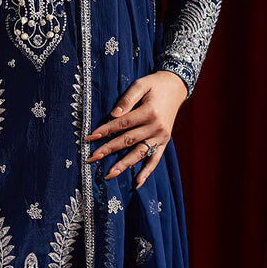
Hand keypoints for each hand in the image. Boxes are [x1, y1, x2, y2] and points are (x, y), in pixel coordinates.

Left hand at [84, 71, 187, 187]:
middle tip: (92, 157)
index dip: (106, 130)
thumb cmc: (154, 85)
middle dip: (109, 149)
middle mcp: (156, 127)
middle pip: (128, 140)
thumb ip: (127, 99)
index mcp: (149, 112)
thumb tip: (113, 115)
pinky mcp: (164, 142)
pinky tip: (137, 182)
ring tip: (110, 174)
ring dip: (124, 164)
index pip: (123, 123)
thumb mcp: (140, 85)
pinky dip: (147, 171)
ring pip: (140, 153)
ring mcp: (161, 137)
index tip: (91, 137)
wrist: (176, 87)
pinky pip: (155, 159)